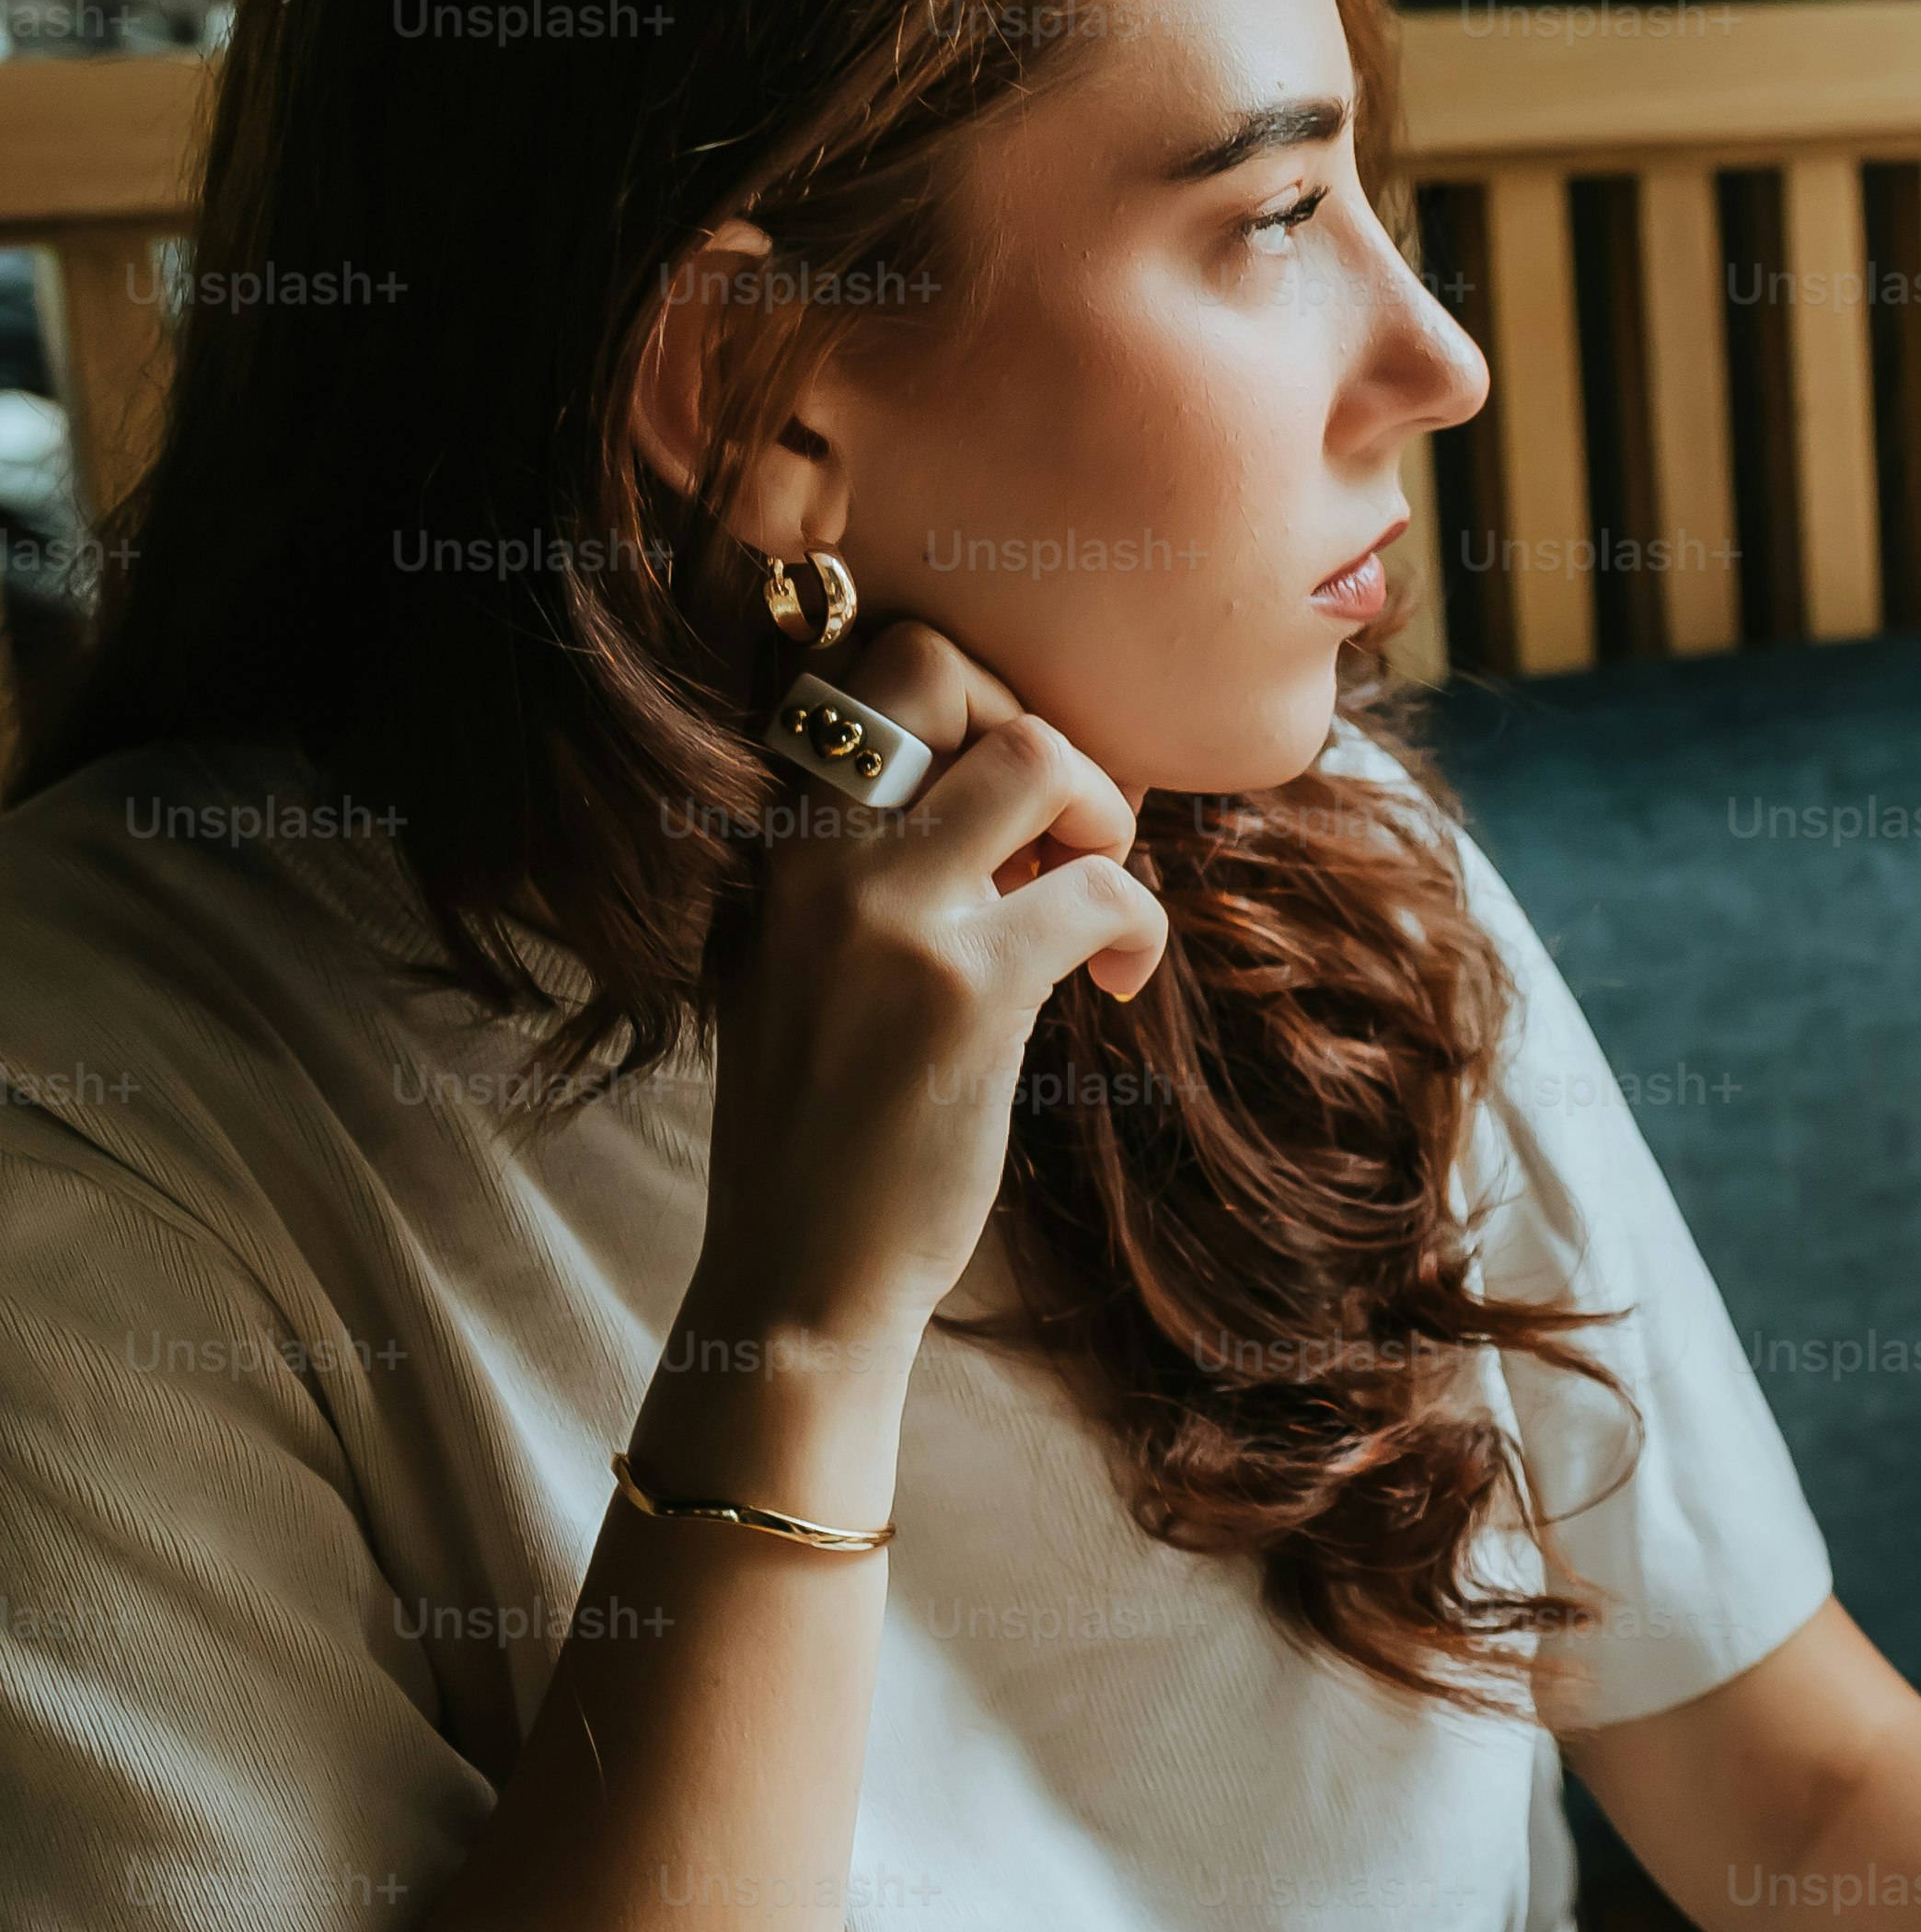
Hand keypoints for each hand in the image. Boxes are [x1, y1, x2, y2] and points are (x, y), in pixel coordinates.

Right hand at [670, 617, 1160, 1494]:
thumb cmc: (824, 1118)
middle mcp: (813, 853)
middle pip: (940, 665)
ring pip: (1037, 752)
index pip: (866, 664)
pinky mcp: (968, 991)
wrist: (801, 1267)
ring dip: (1104, 815)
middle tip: (1064, 837)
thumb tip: (1008, 788)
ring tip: (1093, 905)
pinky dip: (1137, 924)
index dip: (974, 703)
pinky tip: (1113, 980)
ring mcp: (888, 914)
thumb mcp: (807, 959)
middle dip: (1039, 730)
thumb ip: (869, 863)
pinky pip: (1102, 888)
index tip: (1010, 808)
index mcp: (771, 838)